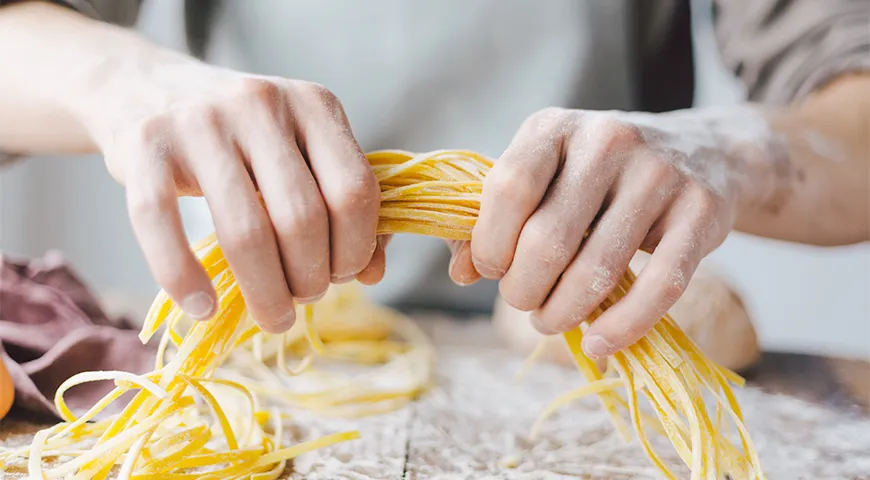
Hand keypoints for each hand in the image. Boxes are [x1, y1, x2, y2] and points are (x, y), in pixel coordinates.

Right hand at [84, 59, 383, 332]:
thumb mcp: (301, 153)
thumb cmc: (239, 136)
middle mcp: (260, 103)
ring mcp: (200, 121)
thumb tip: (373, 273)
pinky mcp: (145, 144)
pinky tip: (203, 307)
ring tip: (271, 316)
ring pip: (245, 231)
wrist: (144, 87)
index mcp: (313, 104)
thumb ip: (344, 204)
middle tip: (302, 297)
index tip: (342, 275)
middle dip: (310, 278)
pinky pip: (162, 224)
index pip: (355, 190)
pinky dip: (184, 277)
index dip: (356, 248)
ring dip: (264, 293)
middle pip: (303, 218)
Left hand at [457, 107, 742, 358]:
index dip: (491, 243)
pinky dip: (624, 326)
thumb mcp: (544, 176)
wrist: (702, 151)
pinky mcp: (702, 211)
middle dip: (524, 290)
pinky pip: (660, 285)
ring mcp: (659, 173)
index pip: (508, 188)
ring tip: (552, 320)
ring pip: (598, 269)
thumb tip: (461, 273)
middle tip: (525, 302)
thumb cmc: (599, 175)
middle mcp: (608, 139)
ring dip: (563, 312)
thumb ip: (494, 217)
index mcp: (554, 127)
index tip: (493, 270)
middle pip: (547, 239)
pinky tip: (600, 343)